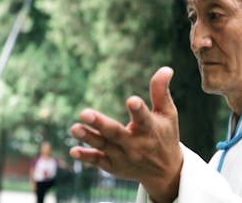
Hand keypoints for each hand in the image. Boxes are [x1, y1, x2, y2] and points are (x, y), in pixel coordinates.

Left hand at [69, 67, 182, 202]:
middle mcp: (136, 144)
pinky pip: (98, 161)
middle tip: (84, 113)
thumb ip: (161, 91)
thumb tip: (166, 68)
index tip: (131, 100)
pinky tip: (73, 150)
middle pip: (116, 133)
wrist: (165, 172)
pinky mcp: (114, 166)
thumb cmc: (165, 135)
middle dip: (100, 124)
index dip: (138, 110)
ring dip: (88, 138)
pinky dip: (86, 157)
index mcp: (150, 129)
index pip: (144, 118)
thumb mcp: (168, 114)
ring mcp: (124, 156)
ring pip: (104, 146)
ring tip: (74, 128)